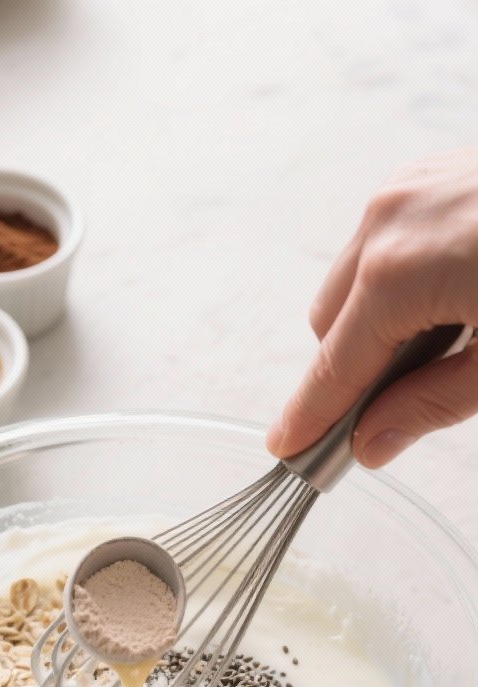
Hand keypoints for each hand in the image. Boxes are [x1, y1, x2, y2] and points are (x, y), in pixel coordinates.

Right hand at [267, 150, 477, 467]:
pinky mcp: (425, 176)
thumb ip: (432, 405)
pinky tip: (455, 299)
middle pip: (329, 326)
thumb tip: (372, 442)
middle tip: (400, 406)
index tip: (289, 452)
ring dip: (377, 327)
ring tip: (448, 342)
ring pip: (351, 284)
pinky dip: (398, 286)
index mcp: (397, 272)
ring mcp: (404, 189)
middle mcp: (385, 221)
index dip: (310, 418)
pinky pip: (380, 246)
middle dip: (353, 372)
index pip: (333, 367)